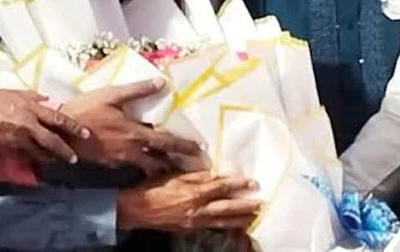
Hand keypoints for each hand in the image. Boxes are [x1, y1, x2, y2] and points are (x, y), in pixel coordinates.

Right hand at [0, 89, 88, 164]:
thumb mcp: (9, 92)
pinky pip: (24, 159)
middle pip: (53, 140)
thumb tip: (45, 98)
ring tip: (54, 161)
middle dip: (65, 150)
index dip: (73, 127)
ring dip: (48, 158)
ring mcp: (18, 140)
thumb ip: (29, 96)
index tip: (86, 133)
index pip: (57, 118)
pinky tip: (35, 164)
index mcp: (29, 107)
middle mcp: (27, 124)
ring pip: (40, 153)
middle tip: (74, 158)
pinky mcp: (8, 152)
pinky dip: (31, 162)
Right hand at [62, 81, 201, 174]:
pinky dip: (143, 165)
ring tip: (172, 164)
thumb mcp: (112, 94)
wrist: (62, 133)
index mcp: (135, 134)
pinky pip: (132, 166)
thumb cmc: (86, 110)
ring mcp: (120, 160)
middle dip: (177, 162)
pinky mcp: (110, 164)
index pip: (167, 143)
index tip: (199, 149)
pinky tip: (144, 160)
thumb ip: (137, 90)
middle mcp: (131, 151)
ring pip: (147, 166)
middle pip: (160, 161)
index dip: (184, 146)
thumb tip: (161, 82)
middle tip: (192, 163)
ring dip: (161, 166)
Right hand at [116, 171, 261, 232]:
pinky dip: (225, 225)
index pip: (221, 187)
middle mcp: (197, 209)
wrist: (138, 210)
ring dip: (239, 219)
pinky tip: (233, 225)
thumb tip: (213, 171)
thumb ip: (195, 174)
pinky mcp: (190, 228)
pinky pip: (212, 227)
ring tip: (254, 217)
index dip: (238, 184)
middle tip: (261, 203)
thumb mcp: (174, 175)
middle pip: (227, 207)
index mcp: (193, 192)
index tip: (252, 182)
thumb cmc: (154, 188)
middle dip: (245, 206)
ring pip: (222, 221)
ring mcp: (195, 221)